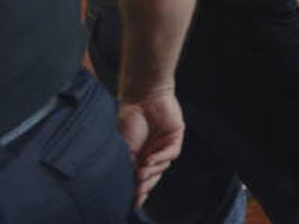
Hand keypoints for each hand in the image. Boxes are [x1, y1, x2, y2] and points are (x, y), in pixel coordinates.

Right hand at [118, 90, 184, 206]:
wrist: (141, 97)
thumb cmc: (128, 119)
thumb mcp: (123, 146)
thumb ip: (127, 164)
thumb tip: (129, 185)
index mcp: (137, 157)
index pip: (140, 179)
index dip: (137, 191)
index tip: (132, 201)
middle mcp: (151, 153)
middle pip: (152, 177)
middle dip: (145, 185)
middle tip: (137, 190)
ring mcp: (163, 145)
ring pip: (162, 167)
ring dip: (152, 171)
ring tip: (141, 171)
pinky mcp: (175, 137)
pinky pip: (171, 154)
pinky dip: (161, 158)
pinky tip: (150, 158)